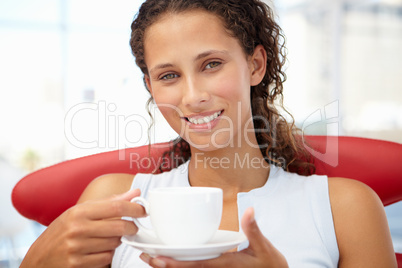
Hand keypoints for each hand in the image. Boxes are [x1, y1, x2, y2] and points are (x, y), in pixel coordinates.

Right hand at [20, 189, 145, 267]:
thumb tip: (134, 193)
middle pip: (119, 227)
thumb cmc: (62, 232)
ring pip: (114, 244)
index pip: (116, 207)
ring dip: (117, 242)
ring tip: (109, 238)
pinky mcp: (77, 264)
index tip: (143, 210)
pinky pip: (106, 259)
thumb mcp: (80, 212)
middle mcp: (77, 229)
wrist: (38, 259)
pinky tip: (99, 250)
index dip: (134, 209)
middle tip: (132, 227)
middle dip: (131, 228)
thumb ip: (109, 202)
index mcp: (79, 212)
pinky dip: (108, 255)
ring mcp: (77, 248)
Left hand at [140, 207, 287, 267]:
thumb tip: (249, 210)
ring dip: (169, 265)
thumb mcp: (264, 246)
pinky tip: (169, 259)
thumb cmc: (270, 264)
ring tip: (149, 258)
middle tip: (145, 257)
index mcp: (225, 263)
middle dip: (165, 265)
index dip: (176, 262)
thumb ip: (253, 229)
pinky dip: (180, 265)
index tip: (159, 258)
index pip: (196, 264)